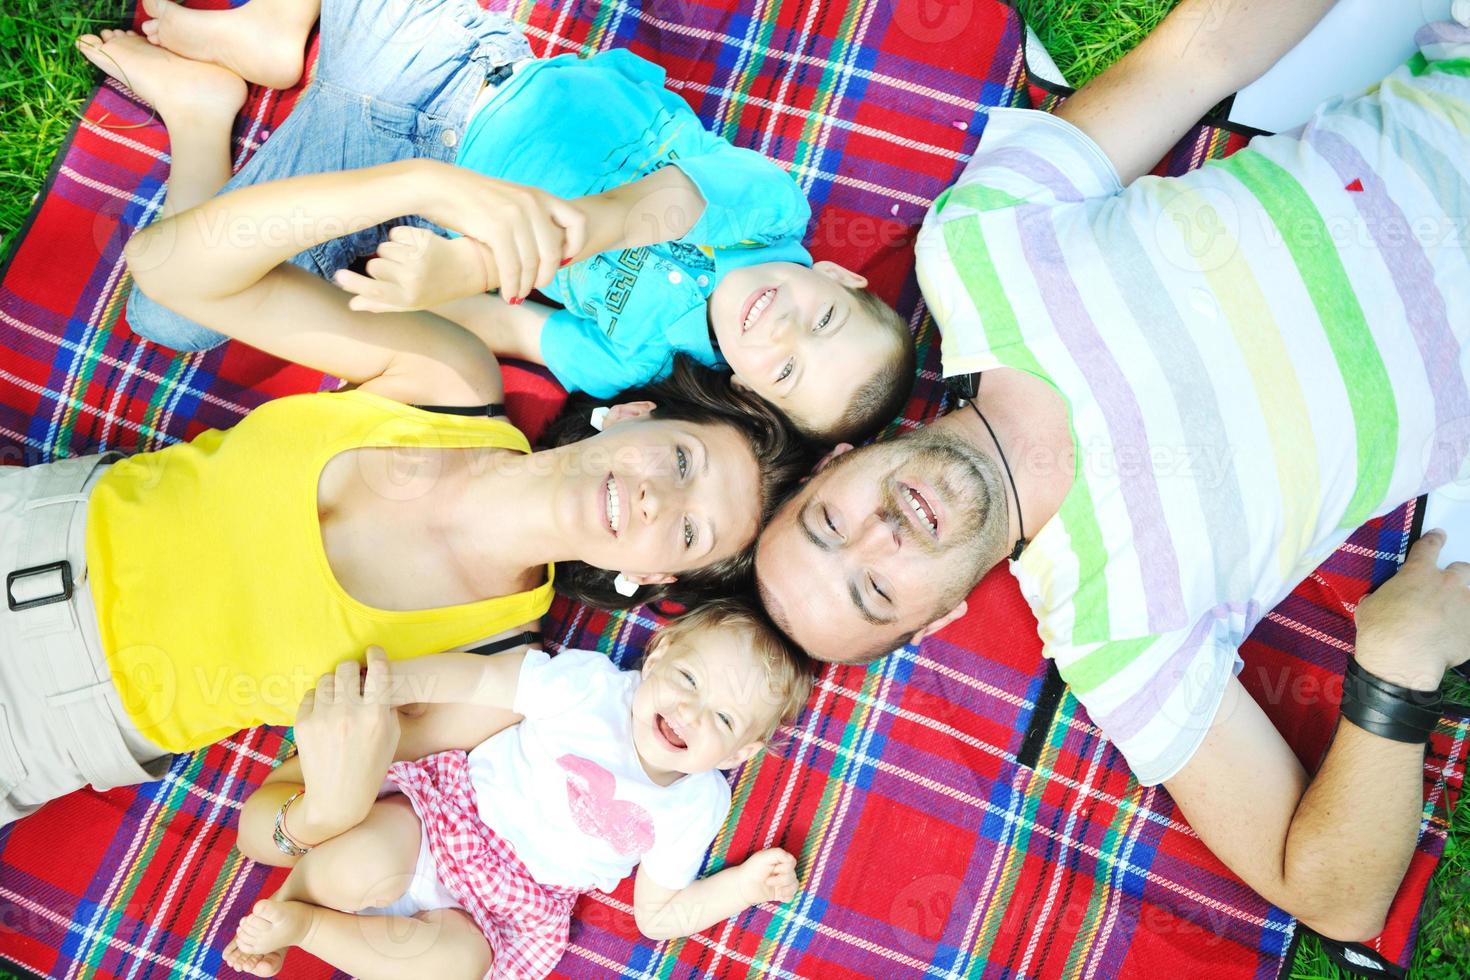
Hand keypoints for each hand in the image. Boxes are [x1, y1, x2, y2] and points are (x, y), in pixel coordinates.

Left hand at [290, 647, 401, 841]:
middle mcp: (349, 713)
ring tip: (338, 699)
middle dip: (352, 669)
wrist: (337, 799)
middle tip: (354, 679)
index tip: (373, 652)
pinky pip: (310, 695)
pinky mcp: (303, 725)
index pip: (378, 667)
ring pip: (326, 678)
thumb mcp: (391, 736)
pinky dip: (318, 700)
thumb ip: (386, 704)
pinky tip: (324, 714)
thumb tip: (375, 676)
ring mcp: (324, 718)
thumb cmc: (370, 767)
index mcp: (377, 715)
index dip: (376, 654)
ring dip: (334, 684)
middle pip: (347, 667)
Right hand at [335, 227, 491, 312]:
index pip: (373, 290)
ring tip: (409, 258)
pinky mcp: (423, 238)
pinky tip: (415, 245)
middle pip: (374, 265)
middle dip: (379, 265)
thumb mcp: (411, 303)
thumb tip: (352, 304)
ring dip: (390, 250)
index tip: (338, 276)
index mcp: (409, 298)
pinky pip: (395, 232)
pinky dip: (400, 237)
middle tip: (398, 269)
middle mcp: (413, 279)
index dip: (353, 283)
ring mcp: (419, 257)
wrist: (466, 269)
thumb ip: (381, 304)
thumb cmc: (434, 289)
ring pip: (383, 247)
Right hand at [414, 165, 588, 302]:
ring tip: (518, 295)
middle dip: (546, 276)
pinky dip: (512, 286)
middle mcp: (532, 204)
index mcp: (539, 195)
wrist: (439, 186)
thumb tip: (542, 245)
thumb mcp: (510, 198)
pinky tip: (508, 295)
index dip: (576, 245)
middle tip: (536, 287)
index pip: (578, 221)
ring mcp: (515, 216)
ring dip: (526, 286)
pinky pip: (512, 267)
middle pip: (553, 252)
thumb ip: (530, 216)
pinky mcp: (496, 229)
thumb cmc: (471, 198)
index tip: (563, 260)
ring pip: (532, 264)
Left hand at [738, 848, 799, 904]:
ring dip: (784, 888)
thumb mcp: (763, 857)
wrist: (742, 886)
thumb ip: (778, 853)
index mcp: (779, 860)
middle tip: (767, 880)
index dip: (785, 867)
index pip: (792, 862)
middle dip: (781, 879)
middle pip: (793, 875)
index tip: (774, 868)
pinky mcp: (780, 894)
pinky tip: (777, 895)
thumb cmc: (752, 869)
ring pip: (795, 886)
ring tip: (771, 888)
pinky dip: (786, 896)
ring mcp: (782, 883)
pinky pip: (791, 897)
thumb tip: (790, 858)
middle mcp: (782, 871)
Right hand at [1355, 530, 1469, 688]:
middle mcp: (1447, 583)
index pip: (1429, 546)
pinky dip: (1464, 629)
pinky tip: (1454, 638)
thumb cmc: (1380, 630)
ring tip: (1451, 616)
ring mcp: (1465, 606)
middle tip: (1446, 587)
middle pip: (1461, 568)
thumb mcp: (1369, 607)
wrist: (1402, 660)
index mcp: (1418, 573)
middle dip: (1456, 574)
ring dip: (1462, 603)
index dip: (1434, 539)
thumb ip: (1381, 598)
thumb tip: (1377, 601)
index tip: (1439, 535)